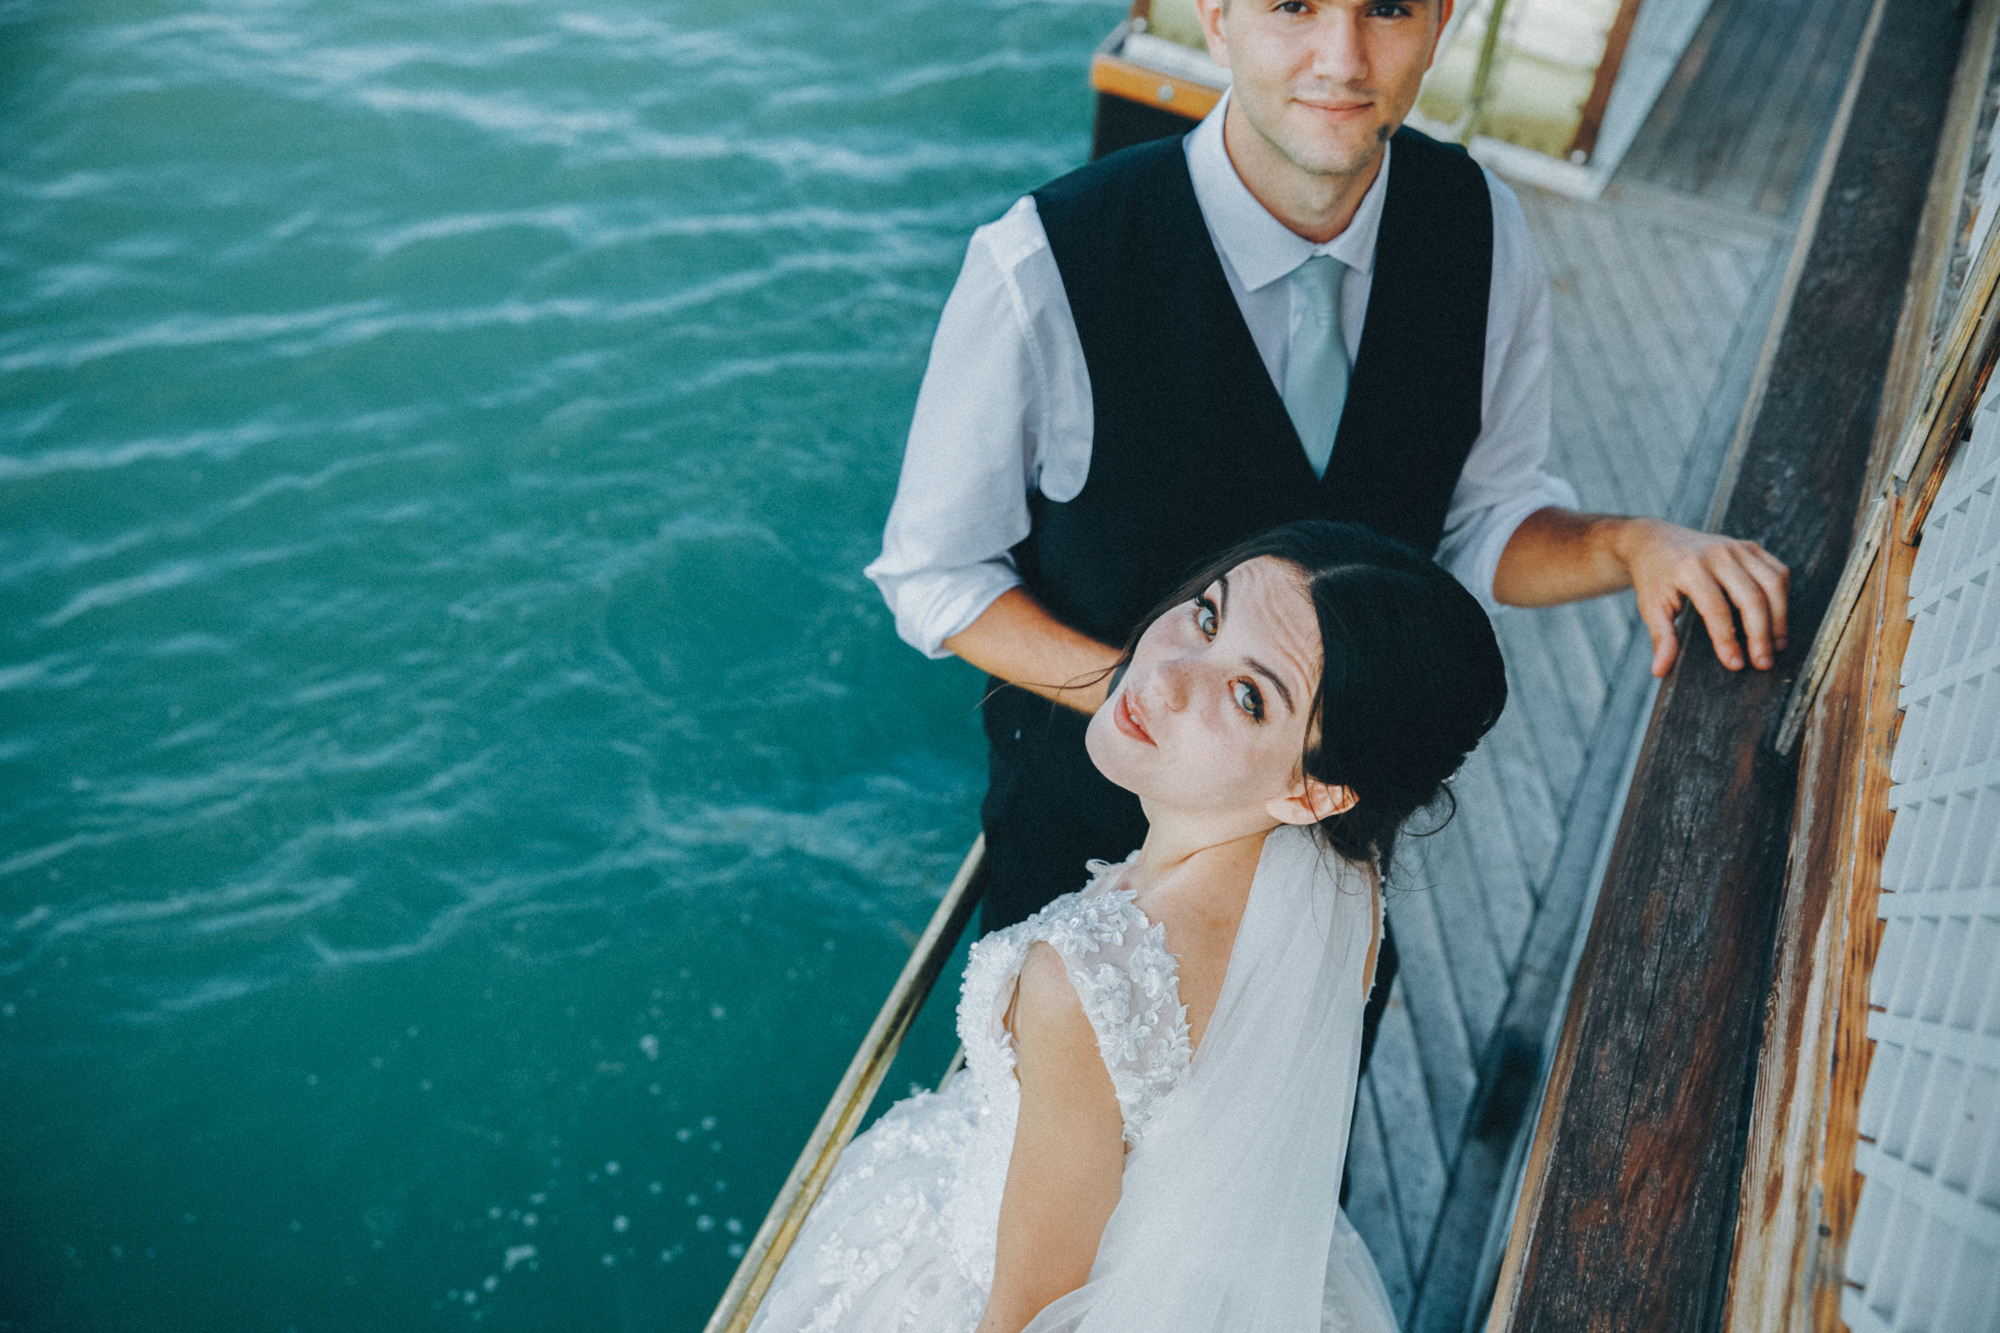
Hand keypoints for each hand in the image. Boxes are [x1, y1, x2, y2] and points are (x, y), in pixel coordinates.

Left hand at [1616, 519, 1789, 676]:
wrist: (1656, 540)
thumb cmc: (1654, 576)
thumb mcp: (1650, 606)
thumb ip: (1660, 637)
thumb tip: (1660, 670)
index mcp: (1690, 569)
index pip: (1716, 609)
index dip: (1728, 639)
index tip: (1735, 664)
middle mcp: (1718, 555)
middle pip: (1752, 597)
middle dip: (1761, 634)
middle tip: (1763, 663)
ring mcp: (1737, 548)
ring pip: (1773, 584)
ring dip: (1779, 618)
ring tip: (1777, 646)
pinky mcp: (1750, 547)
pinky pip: (1778, 572)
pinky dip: (1783, 597)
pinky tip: (1777, 620)